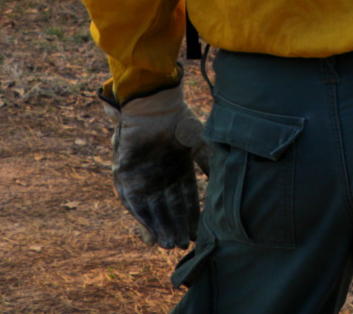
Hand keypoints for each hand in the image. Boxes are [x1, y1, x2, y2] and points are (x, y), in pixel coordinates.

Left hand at [102, 85, 209, 248]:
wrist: (153, 106)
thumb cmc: (180, 121)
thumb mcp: (202, 144)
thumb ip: (211, 164)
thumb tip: (228, 184)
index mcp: (178, 168)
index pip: (185, 198)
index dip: (191, 216)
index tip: (198, 234)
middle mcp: (160, 176)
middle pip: (168, 207)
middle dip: (175, 226)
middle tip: (182, 246)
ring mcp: (142, 177)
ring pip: (151, 208)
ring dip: (159, 226)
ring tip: (168, 245)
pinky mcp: (125, 177)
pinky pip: (132, 202)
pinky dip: (141, 218)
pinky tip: (150, 232)